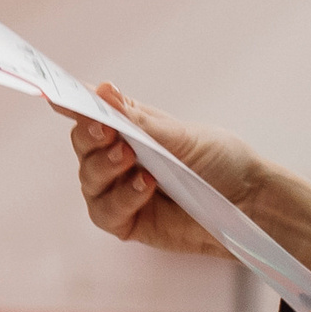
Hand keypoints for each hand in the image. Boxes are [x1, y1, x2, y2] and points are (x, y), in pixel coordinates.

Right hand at [62, 84, 310, 273]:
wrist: (250, 203)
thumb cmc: (221, 161)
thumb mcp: (179, 135)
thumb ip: (136, 120)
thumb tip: (102, 89)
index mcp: (130, 125)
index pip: (90, 110)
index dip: (72, 103)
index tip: (60, 97)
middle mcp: (118, 156)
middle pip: (82, 143)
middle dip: (90, 136)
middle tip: (107, 131)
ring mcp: (119, 190)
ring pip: (88, 178)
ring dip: (105, 167)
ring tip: (133, 161)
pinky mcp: (126, 221)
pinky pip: (105, 211)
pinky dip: (122, 198)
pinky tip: (146, 187)